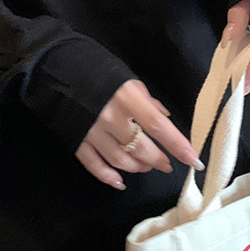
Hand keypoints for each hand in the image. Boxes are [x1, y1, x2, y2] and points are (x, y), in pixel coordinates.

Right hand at [75, 79, 204, 190]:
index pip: (158, 126)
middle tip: (166, 164)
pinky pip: (94, 165)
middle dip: (157, 161)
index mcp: (127, 98)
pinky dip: (108, 177)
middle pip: (141, 149)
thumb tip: (165, 119)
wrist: (55, 67)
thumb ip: (146, 101)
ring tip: (145, 166)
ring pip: (121, 161)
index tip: (194, 160)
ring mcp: (92, 132)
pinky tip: (120, 182)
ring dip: (137, 168)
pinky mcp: (76, 140)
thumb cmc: (97, 70)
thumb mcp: (127, 79)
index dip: (177, 145)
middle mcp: (111, 118)